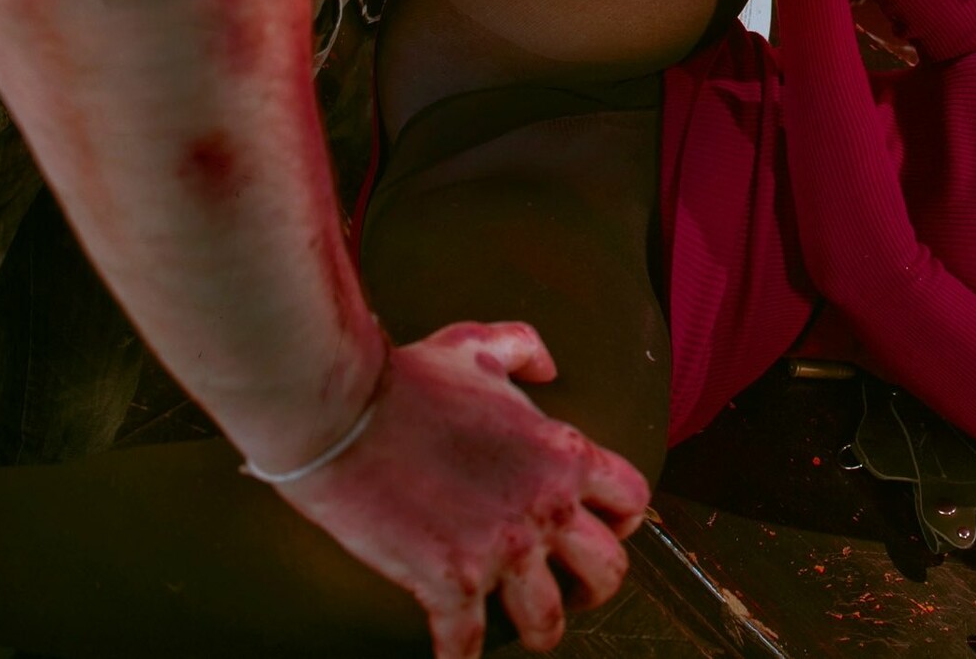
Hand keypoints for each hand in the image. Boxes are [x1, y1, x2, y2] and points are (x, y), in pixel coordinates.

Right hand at [274, 322, 650, 658]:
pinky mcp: (451, 582)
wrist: (343, 412)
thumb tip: (547, 366)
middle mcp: (546, 506)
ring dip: (540, 630)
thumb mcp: (479, 347)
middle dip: (594, 585)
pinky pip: (467, 645)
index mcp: (562, 453)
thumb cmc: (407, 379)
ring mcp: (503, 549)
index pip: (632, 498)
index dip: (623, 520)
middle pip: (609, 569)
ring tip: (523, 629)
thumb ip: (523, 349)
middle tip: (572, 589)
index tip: (605, 529)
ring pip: (551, 620)